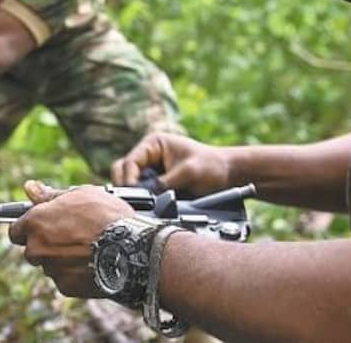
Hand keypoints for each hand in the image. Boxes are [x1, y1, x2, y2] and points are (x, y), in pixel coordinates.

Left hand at [9, 180, 133, 297]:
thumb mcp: (80, 194)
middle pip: (31, 249)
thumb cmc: (107, 216)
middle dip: (45, 244)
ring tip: (86, 248)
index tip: (41, 226)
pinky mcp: (65, 287)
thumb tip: (29, 187)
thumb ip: (50, 194)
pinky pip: (64, 279)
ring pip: (49, 264)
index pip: (15, 230)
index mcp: (35, 222)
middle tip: (70, 236)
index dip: (28, 228)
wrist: (132, 249)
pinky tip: (91, 262)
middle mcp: (36, 248)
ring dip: (60, 258)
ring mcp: (50, 269)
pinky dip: (73, 273)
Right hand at [111, 132, 232, 195]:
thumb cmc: (211, 166)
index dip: (128, 178)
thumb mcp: (189, 172)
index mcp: (153, 144)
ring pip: (130, 182)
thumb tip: (147, 195)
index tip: (132, 194)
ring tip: (140, 206)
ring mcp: (150, 169)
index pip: (130, 161)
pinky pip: (142, 192)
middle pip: (123, 170)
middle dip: (125, 186)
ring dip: (133, 194)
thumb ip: (166, 182)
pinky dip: (142, 199)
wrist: (227, 173)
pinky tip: (146, 207)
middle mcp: (148, 155)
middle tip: (131, 202)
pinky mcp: (155, 183)